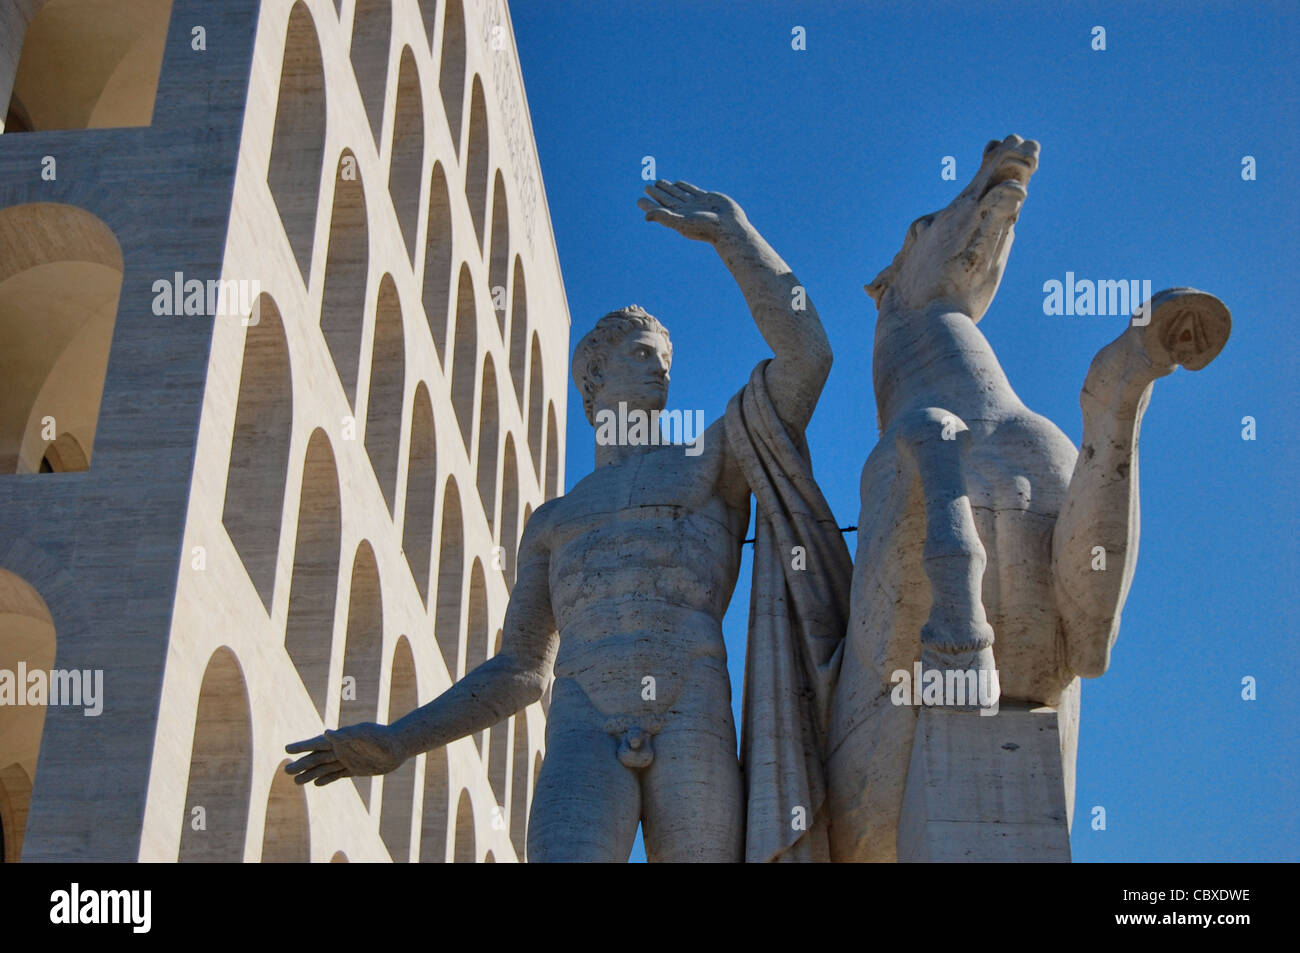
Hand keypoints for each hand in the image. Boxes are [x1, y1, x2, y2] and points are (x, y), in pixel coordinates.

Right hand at [284, 722, 406, 785]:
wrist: (399, 746)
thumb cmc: (383, 738)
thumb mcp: (365, 734)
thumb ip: (347, 735)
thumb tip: (326, 732)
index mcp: (341, 740)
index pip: (317, 743)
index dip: (302, 746)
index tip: (287, 750)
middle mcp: (342, 750)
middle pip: (317, 758)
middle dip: (302, 764)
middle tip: (286, 771)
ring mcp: (348, 760)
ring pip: (324, 768)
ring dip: (310, 774)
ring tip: (296, 782)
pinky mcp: (356, 769)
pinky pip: (337, 775)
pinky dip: (326, 779)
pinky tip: (316, 784)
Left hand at [637, 180, 747, 243]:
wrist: (729, 227)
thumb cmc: (705, 228)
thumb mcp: (682, 223)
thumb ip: (664, 217)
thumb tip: (646, 216)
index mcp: (676, 217)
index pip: (659, 210)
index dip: (649, 205)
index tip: (639, 200)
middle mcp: (684, 211)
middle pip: (667, 200)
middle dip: (657, 194)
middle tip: (647, 187)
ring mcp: (695, 204)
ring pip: (678, 193)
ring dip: (668, 188)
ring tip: (658, 183)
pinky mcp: (706, 198)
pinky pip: (691, 190)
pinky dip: (684, 186)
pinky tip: (678, 183)